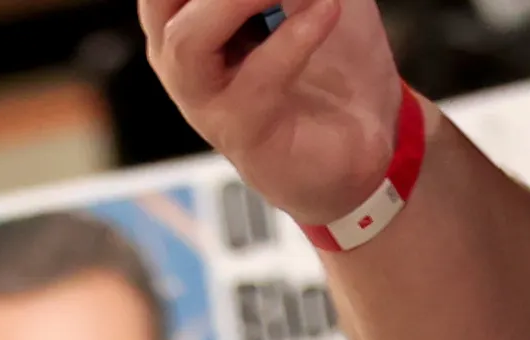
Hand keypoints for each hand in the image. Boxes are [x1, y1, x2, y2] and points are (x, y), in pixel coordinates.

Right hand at [140, 0, 408, 226]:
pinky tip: (326, 11)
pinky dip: (294, 39)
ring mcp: (203, 98)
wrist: (369, 137)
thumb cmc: (332, 59)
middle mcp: (181, 55)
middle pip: (160, 1)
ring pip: (188, 40)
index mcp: (186, 15)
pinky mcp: (241, 133)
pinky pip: (256, 80)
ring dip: (239, 1)